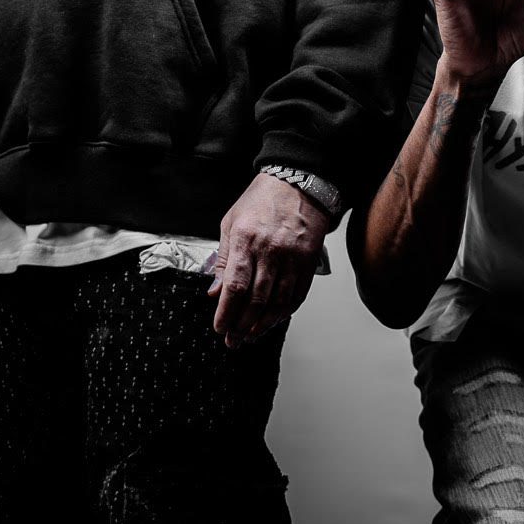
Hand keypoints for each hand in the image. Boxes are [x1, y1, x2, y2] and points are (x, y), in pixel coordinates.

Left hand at [211, 171, 335, 347]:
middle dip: (241, 325)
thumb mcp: (231, 222)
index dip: (226, 312)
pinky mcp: (308, 262)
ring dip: (262, 324)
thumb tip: (215, 291)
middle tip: (232, 340)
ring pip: (278, 302)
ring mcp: (292, 258)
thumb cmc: (262, 200)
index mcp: (246, 239)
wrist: (299, 183)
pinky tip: (273, 320)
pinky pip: (297, 295)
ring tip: (250, 336)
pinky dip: (284, 312)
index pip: (235, 285)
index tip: (219, 327)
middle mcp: (270, 251)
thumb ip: (223, 259)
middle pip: (255, 299)